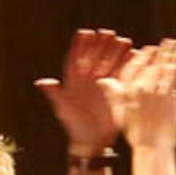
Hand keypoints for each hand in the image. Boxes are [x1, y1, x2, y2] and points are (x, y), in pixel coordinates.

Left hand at [34, 27, 131, 155]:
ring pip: (110, 62)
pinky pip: (122, 74)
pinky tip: (134, 55)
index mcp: (73, 80)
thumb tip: (42, 82)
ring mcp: (103, 84)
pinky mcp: (116, 91)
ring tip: (124, 40)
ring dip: (116, 51)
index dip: (79, 45)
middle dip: (100, 44)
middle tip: (106, 32)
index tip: (84, 33)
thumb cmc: (74, 126)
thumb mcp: (63, 109)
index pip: (76, 58)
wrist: (92, 141)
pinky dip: (127, 65)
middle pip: (94, 56)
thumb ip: (55, 94)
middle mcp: (88, 79)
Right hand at [106, 38, 175, 151]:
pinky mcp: (169, 94)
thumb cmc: (137, 134)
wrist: (151, 146)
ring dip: (171, 52)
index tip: (146, 50)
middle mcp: (140, 87)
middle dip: (158, 52)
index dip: (140, 58)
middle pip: (150, 63)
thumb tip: (105, 81)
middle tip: (166, 43)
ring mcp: (156, 90)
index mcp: (127, 91)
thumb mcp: (120, 114)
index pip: (132, 68)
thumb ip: (115, 95)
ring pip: (164, 65)